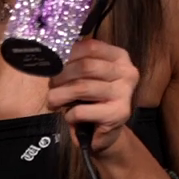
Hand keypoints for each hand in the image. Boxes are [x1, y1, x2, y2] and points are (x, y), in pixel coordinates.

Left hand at [46, 38, 139, 154]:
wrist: (108, 132)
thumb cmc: (94, 99)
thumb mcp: (90, 75)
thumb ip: (80, 61)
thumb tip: (54, 52)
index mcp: (120, 57)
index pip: (91, 46)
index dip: (68, 54)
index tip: (54, 64)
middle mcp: (127, 72)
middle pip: (86, 66)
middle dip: (62, 76)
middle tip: (52, 85)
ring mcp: (124, 93)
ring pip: (82, 88)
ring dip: (60, 95)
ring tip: (53, 100)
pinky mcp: (117, 114)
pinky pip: (81, 110)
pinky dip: (69, 115)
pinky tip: (69, 116)